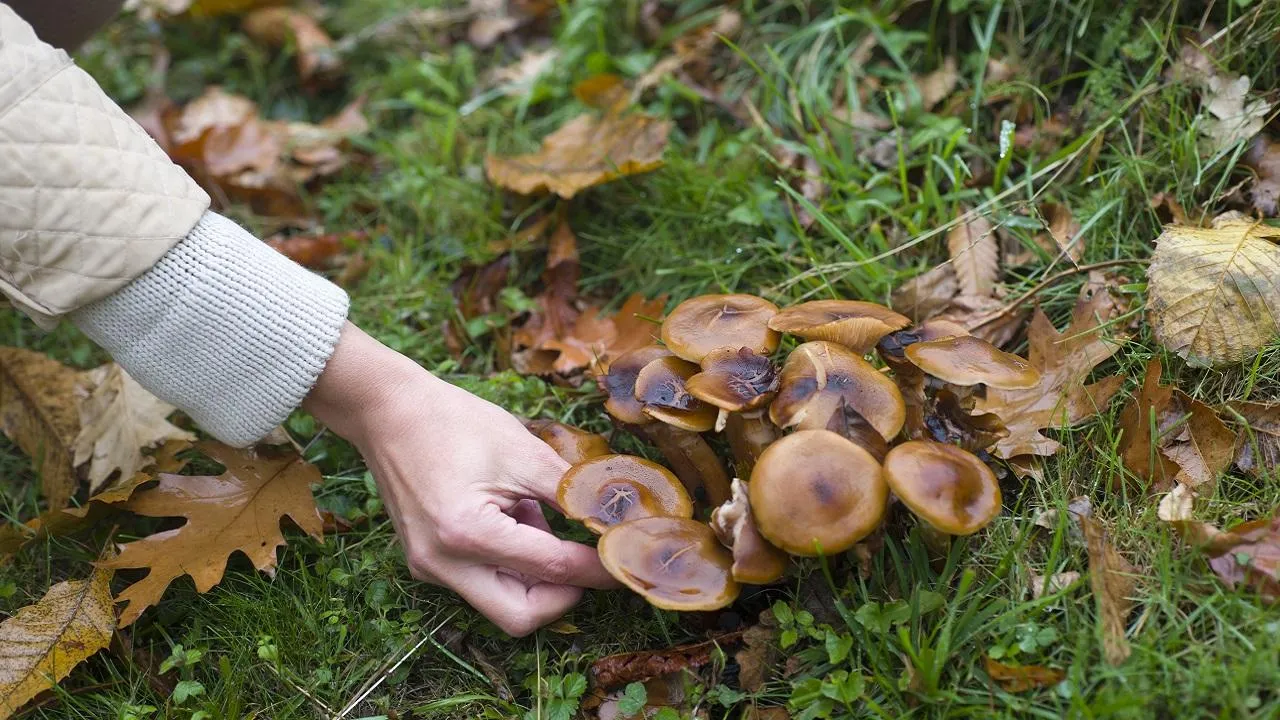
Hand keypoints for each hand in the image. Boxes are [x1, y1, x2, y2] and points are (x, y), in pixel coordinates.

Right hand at [303, 323, 616, 635]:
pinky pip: (479, 583)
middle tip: (589, 560)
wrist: (388, 411)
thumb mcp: (523, 452)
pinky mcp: (425, 563)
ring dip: (534, 577)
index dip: (597, 567)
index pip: (551, 569)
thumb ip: (571, 493)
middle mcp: (442, 563)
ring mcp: (428, 568)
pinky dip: (509, 564)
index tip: (628, 560)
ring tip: (535, 517)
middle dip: (563, 594)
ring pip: (500, 603)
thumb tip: (615, 522)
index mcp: (467, 533)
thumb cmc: (454, 422)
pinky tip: (509, 517)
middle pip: (520, 615)